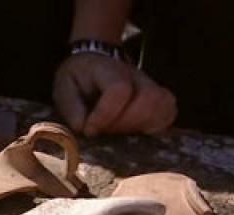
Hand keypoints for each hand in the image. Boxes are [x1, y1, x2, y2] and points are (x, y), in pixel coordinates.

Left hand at [53, 53, 176, 136]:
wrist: (94, 62)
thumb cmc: (78, 78)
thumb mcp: (64, 88)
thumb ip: (71, 108)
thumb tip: (85, 128)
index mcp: (109, 70)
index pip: (120, 90)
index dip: (105, 115)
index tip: (89, 129)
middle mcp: (136, 75)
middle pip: (148, 99)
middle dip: (125, 124)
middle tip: (106, 131)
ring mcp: (152, 86)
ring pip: (164, 106)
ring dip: (141, 127)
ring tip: (120, 133)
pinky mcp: (160, 98)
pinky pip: (169, 113)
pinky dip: (155, 127)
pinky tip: (136, 132)